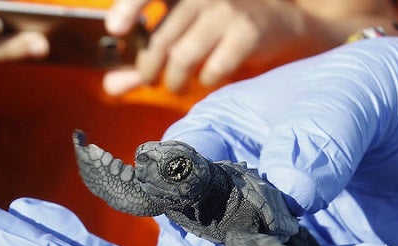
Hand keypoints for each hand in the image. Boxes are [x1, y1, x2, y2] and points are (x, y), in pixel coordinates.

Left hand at [102, 0, 394, 94]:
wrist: (287, 22)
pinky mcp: (248, 32)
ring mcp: (228, 10)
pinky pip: (214, 68)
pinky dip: (206, 81)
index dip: (130, 6)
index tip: (114, 29)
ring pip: (183, 56)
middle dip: (148, 67)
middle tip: (149, 79)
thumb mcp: (185, 32)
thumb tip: (110, 86)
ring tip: (175, 85)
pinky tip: (209, 79)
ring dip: (174, 80)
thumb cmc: (226, 27)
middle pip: (160, 39)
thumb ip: (147, 56)